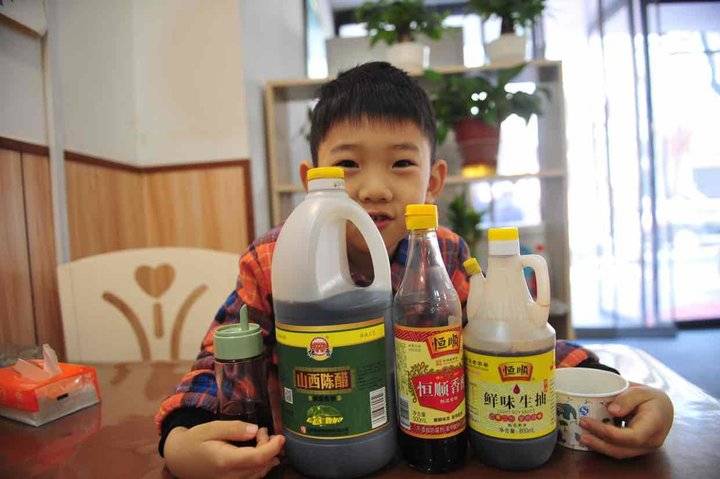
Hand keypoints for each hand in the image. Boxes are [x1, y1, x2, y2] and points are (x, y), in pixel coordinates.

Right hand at [164, 420, 284, 478]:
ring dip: (265, 456)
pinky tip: (255, 450)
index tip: (281, 437)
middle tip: (262, 431)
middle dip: (269, 448)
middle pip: (260, 466)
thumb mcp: (211, 428)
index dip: (272, 448)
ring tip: (259, 438)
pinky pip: (251, 477)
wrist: (178, 459)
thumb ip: (234, 428)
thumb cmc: (194, 441)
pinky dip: (259, 464)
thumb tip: (255, 430)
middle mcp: (229, 477)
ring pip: (258, 474)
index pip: (257, 459)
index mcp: (225, 461)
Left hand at [579, 384, 673, 458]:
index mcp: (654, 426)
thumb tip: (611, 410)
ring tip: (580, 436)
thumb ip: (628, 398)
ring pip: (618, 452)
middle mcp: (650, 442)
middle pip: (622, 449)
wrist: (661, 408)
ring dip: (598, 446)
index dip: (607, 432)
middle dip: (598, 442)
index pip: (631, 436)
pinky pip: (617, 450)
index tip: (587, 421)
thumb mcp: (642, 391)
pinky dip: (602, 444)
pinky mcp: (634, 449)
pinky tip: (589, 437)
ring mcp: (643, 448)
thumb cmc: (651, 398)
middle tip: (580, 430)